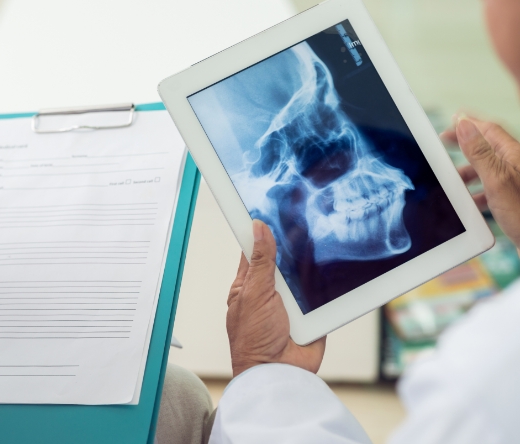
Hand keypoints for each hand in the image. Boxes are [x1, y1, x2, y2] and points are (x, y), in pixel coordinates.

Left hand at [226, 219, 325, 376]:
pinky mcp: (310, 312)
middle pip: (283, 258)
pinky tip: (333, 264)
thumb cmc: (253, 340)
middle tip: (304, 217)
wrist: (279, 374)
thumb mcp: (254, 293)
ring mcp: (291, 301)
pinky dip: (325, 283)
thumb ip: (260, 261)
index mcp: (249, 283)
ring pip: (304, 273)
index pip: (255, 248)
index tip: (272, 208)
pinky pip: (320, 292)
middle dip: (293, 244)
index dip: (262, 230)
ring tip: (321, 237)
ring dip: (310, 264)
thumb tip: (258, 228)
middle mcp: (270, 289)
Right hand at [441, 114, 519, 247]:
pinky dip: (477, 191)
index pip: (489, 130)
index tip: (453, 119)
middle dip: (466, 145)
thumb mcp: (496, 180)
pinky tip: (470, 202)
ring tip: (453, 177)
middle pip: (488, 148)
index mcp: (514, 155)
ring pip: (488, 170)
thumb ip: (479, 152)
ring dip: (469, 171)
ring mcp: (515, 184)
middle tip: (446, 143)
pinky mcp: (514, 201)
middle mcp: (516, 166)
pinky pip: (492, 189)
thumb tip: (464, 125)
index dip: (469, 123)